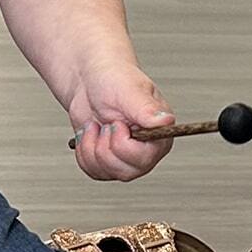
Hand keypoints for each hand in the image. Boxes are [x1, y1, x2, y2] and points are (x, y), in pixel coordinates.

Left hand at [67, 64, 172, 181]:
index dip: (123, 144)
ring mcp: (127, 159)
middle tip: (107, 123)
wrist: (90, 80)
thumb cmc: (114, 79)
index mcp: (160, 134)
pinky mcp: (109, 162)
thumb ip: (148, 110)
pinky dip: (84, 151)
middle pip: (125, 171)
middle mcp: (147, 150)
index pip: (145, 157)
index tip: (115, 123)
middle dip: (105, 146)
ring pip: (106, 172)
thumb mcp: (130, 91)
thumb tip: (167, 122)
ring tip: (97, 125)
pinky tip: (91, 133)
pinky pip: (93, 171)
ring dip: (92, 146)